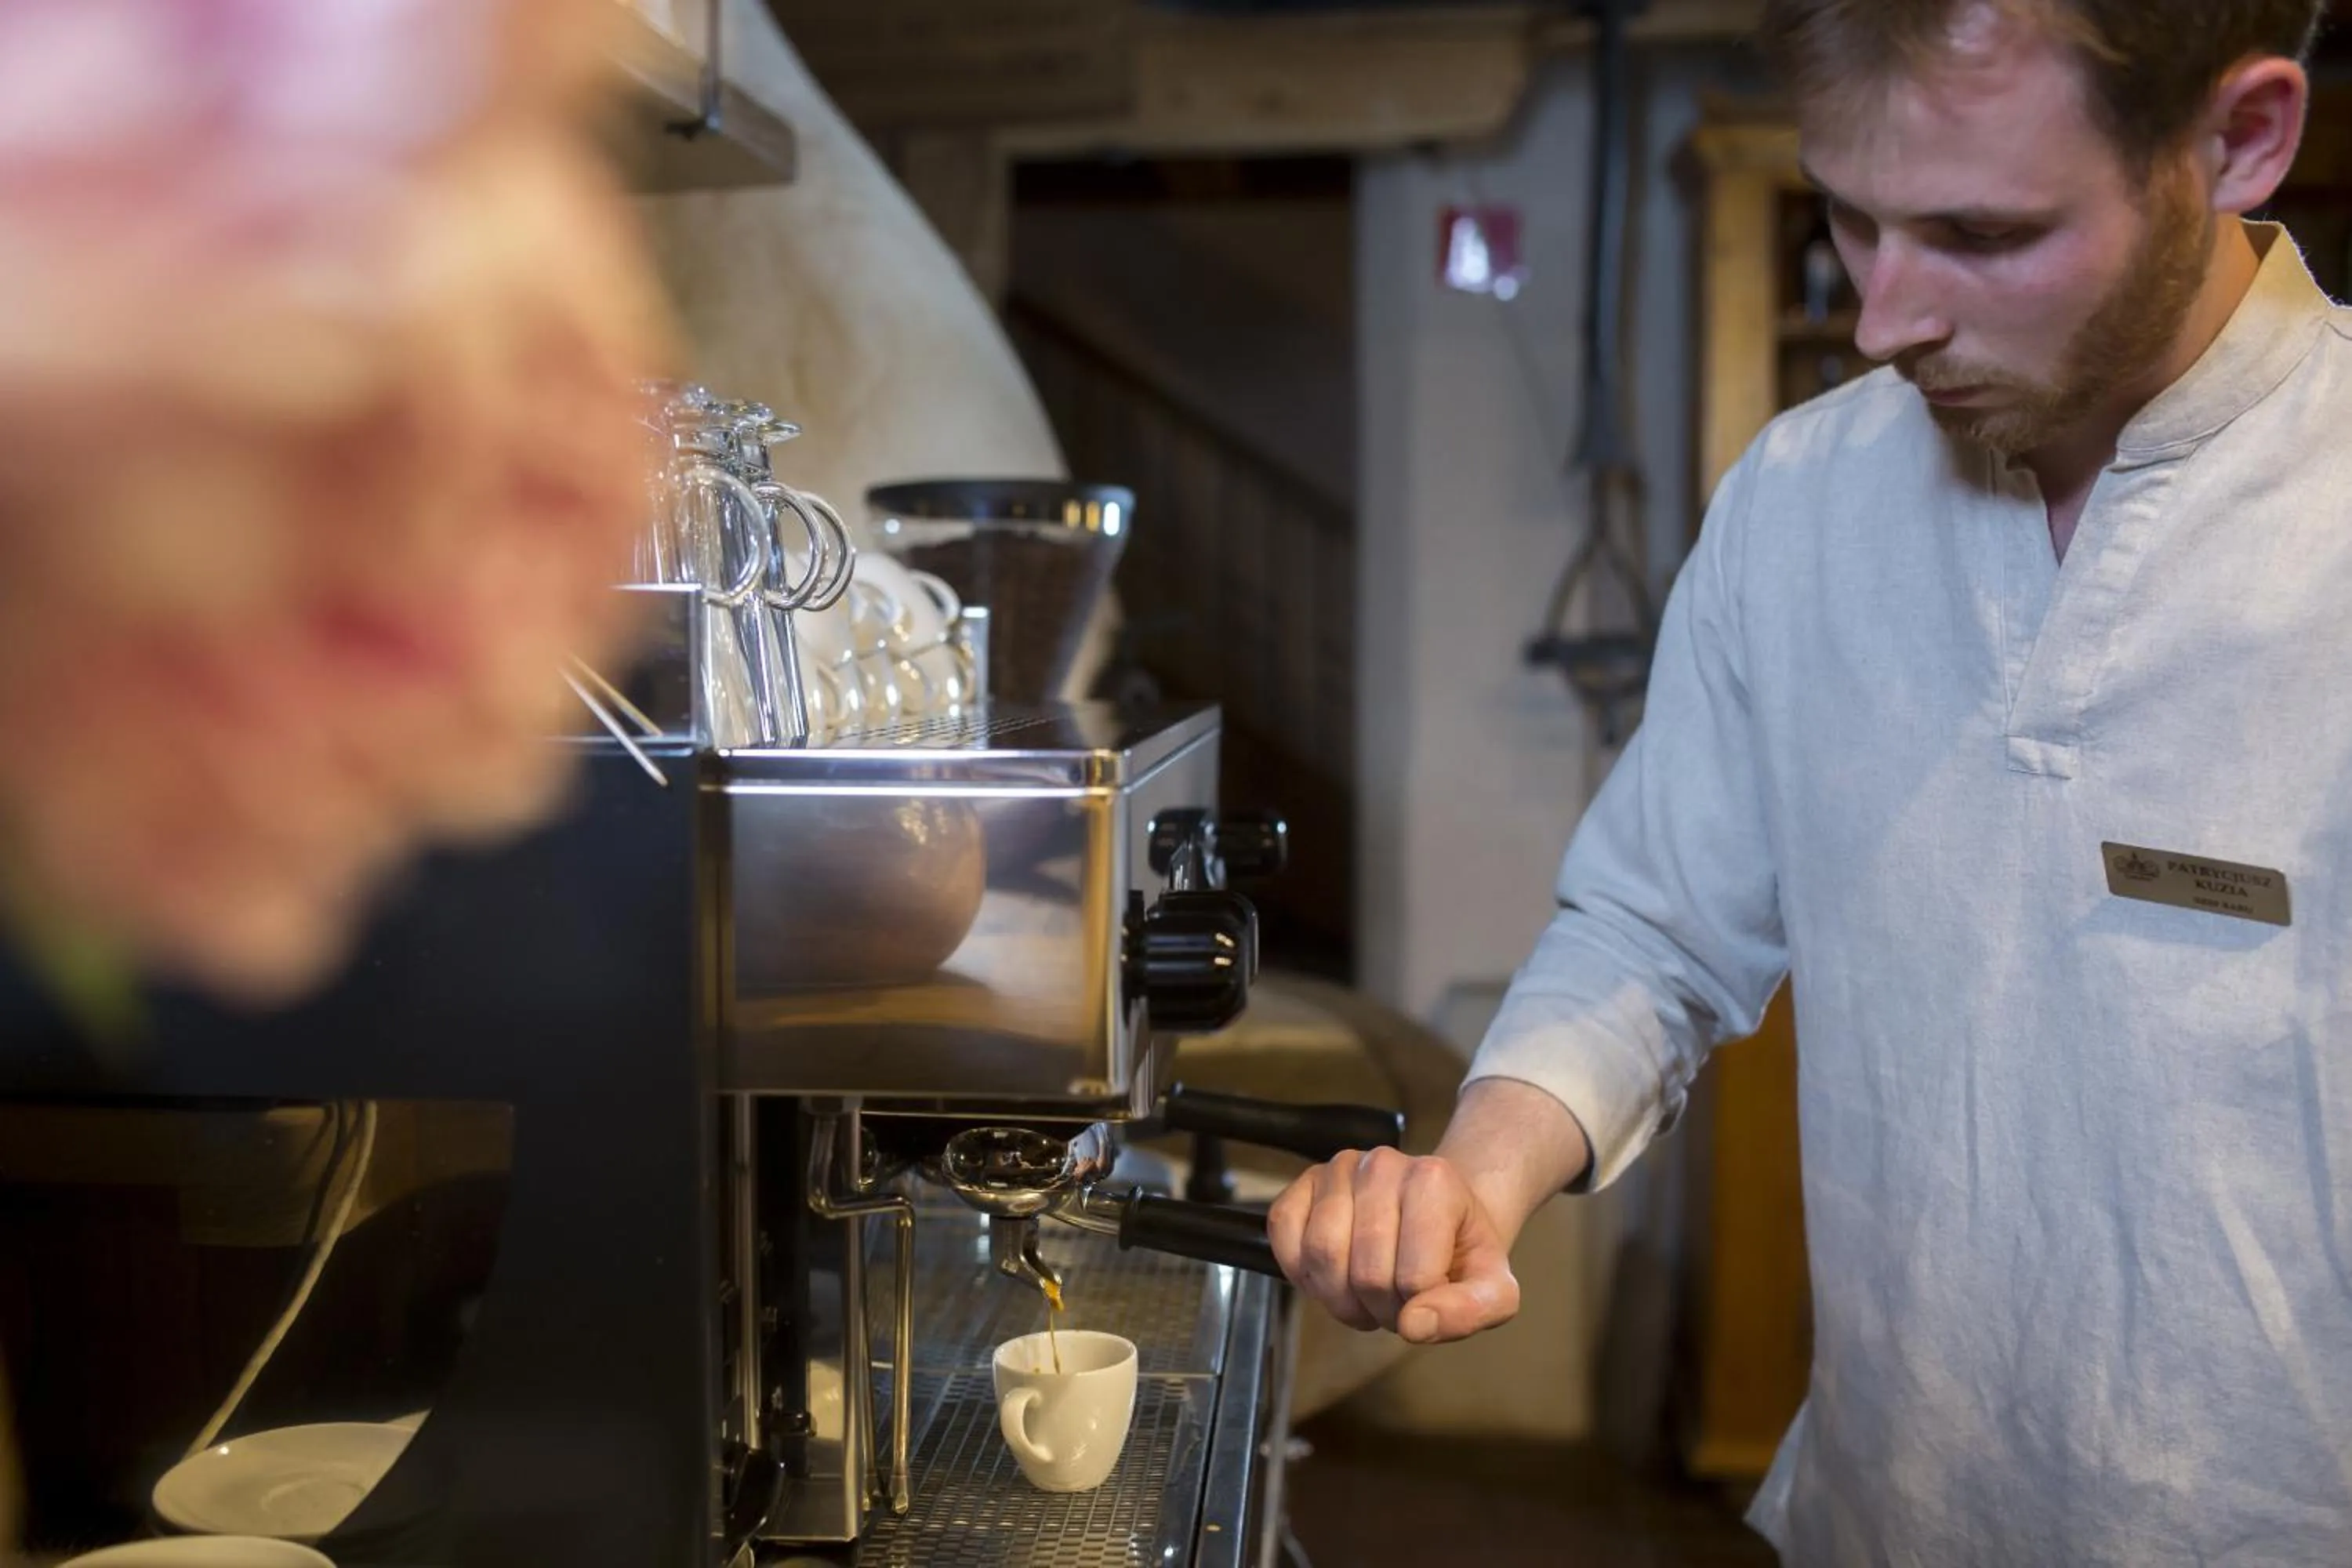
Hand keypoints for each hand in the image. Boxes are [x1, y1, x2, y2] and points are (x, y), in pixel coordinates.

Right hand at [1267, 1147, 1520, 1344]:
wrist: (1441, 1216)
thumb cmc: (1461, 1253)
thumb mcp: (1493, 1290)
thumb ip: (1469, 1312)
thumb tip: (1414, 1325)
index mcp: (1435, 1181)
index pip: (1415, 1278)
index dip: (1419, 1310)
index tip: (1429, 1300)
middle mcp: (1383, 1164)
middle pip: (1365, 1272)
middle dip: (1379, 1308)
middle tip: (1396, 1303)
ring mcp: (1338, 1169)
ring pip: (1321, 1255)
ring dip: (1339, 1298)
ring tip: (1365, 1294)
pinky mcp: (1303, 1183)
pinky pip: (1283, 1232)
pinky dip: (1300, 1272)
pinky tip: (1330, 1277)